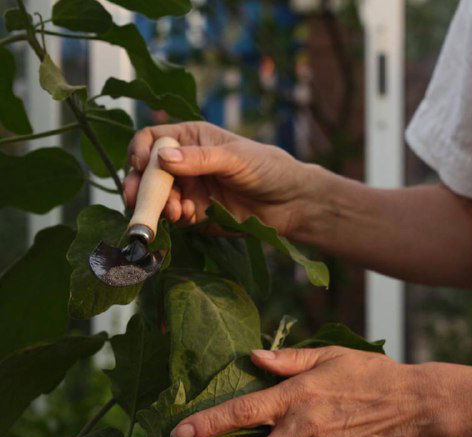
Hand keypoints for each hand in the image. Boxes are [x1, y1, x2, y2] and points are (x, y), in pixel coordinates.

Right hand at [123, 121, 325, 232]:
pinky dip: (175, 219)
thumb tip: (162, 157)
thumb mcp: (235, 158)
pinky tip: (186, 218)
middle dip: (141, 186)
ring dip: (159, 206)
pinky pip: (176, 217)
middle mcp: (184, 164)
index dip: (140, 151)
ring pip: (159, 198)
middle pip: (147, 173)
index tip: (140, 164)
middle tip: (137, 199)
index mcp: (191, 139)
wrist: (291, 203)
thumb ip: (200, 159)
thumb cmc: (267, 168)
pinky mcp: (197, 215)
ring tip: (175, 212)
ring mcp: (189, 190)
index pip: (152, 139)